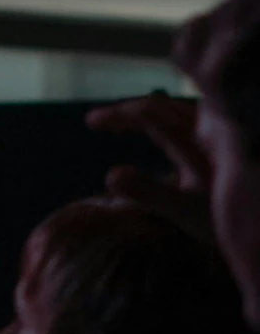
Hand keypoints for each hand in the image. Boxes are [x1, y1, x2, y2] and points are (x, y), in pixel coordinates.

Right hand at [85, 93, 213, 238]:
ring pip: (175, 113)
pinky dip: (163, 123)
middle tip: (96, 122)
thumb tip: (110, 175)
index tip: (89, 122)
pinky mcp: (221, 147)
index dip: (118, 114)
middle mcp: (209, 130)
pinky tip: (156, 133)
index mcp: (199, 138)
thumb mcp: (184, 210)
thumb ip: (148, 192)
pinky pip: (187, 124)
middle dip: (128, 112)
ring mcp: (216, 138)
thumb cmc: (224, 220)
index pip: (151, 111)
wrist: (255, 226)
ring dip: (145, 116)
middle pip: (162, 107)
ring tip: (121, 124)